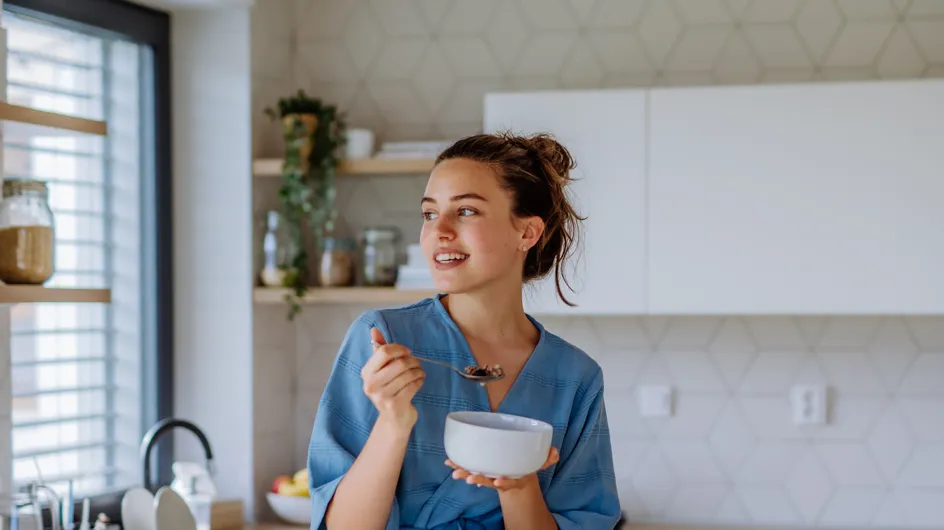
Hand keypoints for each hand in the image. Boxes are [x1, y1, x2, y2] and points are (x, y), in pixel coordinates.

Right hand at [361, 327, 425, 431]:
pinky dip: (420, 381)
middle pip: (399, 363)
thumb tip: (374, 330)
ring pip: (408, 374)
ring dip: (419, 371)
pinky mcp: (394, 406)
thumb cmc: (389, 389)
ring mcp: (381, 397)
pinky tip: (419, 381)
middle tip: (417, 363)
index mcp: (366, 373)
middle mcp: (371, 385)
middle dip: (413, 361)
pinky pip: (413, 386)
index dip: (399, 349)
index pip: (383, 352)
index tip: (407, 352)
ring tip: (420, 372)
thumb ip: (379, 349)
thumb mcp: (382, 369)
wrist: (394, 419)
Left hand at [445, 447, 559, 491]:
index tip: (498, 481)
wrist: (517, 480)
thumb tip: (554, 451)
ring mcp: (489, 476)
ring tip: (453, 470)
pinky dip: (460, 465)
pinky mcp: (481, 470)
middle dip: (476, 478)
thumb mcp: (538, 464)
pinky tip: (449, 461)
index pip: (508, 482)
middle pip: (487, 481)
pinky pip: (469, 468)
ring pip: (475, 476)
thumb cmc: (526, 468)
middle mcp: (499, 479)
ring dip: (464, 472)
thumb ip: (547, 459)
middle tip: (466, 478)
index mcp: (513, 478)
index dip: (503, 482)